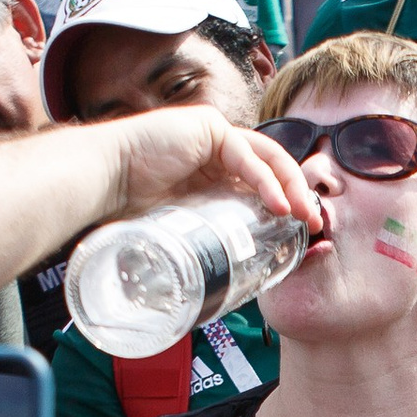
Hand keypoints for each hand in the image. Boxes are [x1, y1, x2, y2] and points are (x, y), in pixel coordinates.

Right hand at [95, 106, 319, 238]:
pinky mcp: (208, 126)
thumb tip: (225, 289)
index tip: (304, 232)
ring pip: (268, 157)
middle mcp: (216, 150)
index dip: (287, 202)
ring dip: (291, 186)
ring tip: (303, 215)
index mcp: (213, 173)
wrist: (102, 183)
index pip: (262, 182)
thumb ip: (206, 239)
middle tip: (315, 223)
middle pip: (272, 167)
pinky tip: (278, 204)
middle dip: (299, 194)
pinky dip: (266, 179)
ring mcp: (213, 135)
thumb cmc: (128, 210)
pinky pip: (246, 153)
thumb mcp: (180, 228)